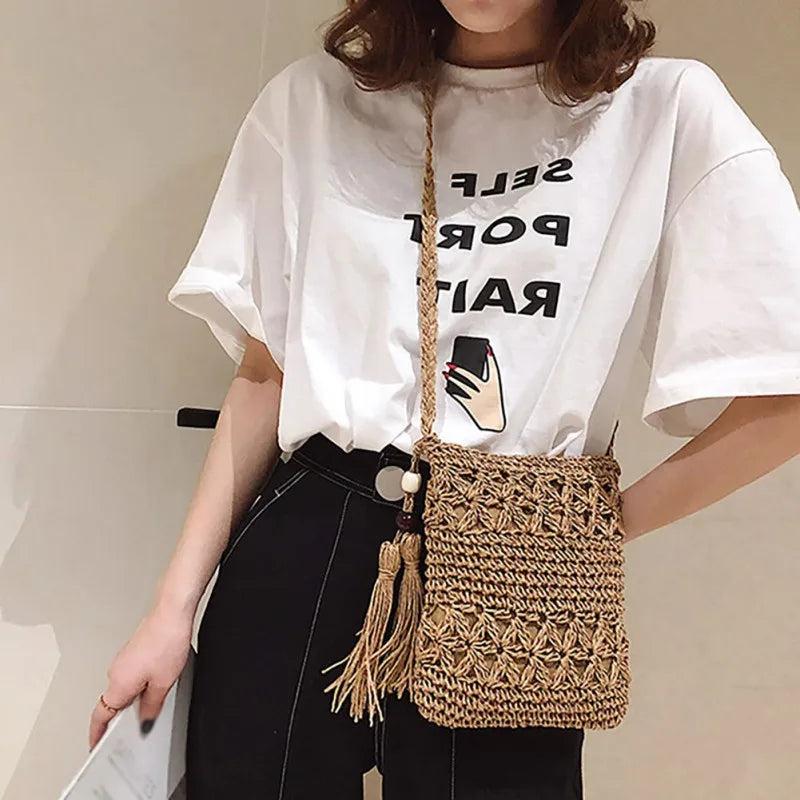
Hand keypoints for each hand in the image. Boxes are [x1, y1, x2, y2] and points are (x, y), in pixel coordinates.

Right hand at [89, 603, 193, 750]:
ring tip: (156, 696)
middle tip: (138, 725)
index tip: (94, 745)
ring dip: (134, 696)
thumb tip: (145, 720)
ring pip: (123, 687)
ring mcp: (123, 660)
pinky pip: (131, 674)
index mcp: (117, 684)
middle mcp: (115, 672)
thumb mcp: (163, 683)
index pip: (100, 717)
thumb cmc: (166, 641)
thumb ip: (151, 706)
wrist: (170, 613)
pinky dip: (140, 682)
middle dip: (123, 715)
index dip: (96, 734)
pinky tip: (158, 678)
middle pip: (113, 702)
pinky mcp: (132, 651)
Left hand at [443, 344, 505, 431]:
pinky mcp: (470, 406)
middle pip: (471, 378)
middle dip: (460, 370)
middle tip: (450, 364)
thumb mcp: (494, 390)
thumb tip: (475, 368)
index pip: (494, 370)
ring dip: (453, 379)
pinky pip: (459, 397)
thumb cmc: (494, 405)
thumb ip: (486, 379)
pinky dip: (452, 391)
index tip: (487, 349)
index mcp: (494, 386)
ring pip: (463, 386)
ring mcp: (477, 398)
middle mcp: (485, 391)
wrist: (493, 422)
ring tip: (445, 373)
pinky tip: (447, 387)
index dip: (491, 359)